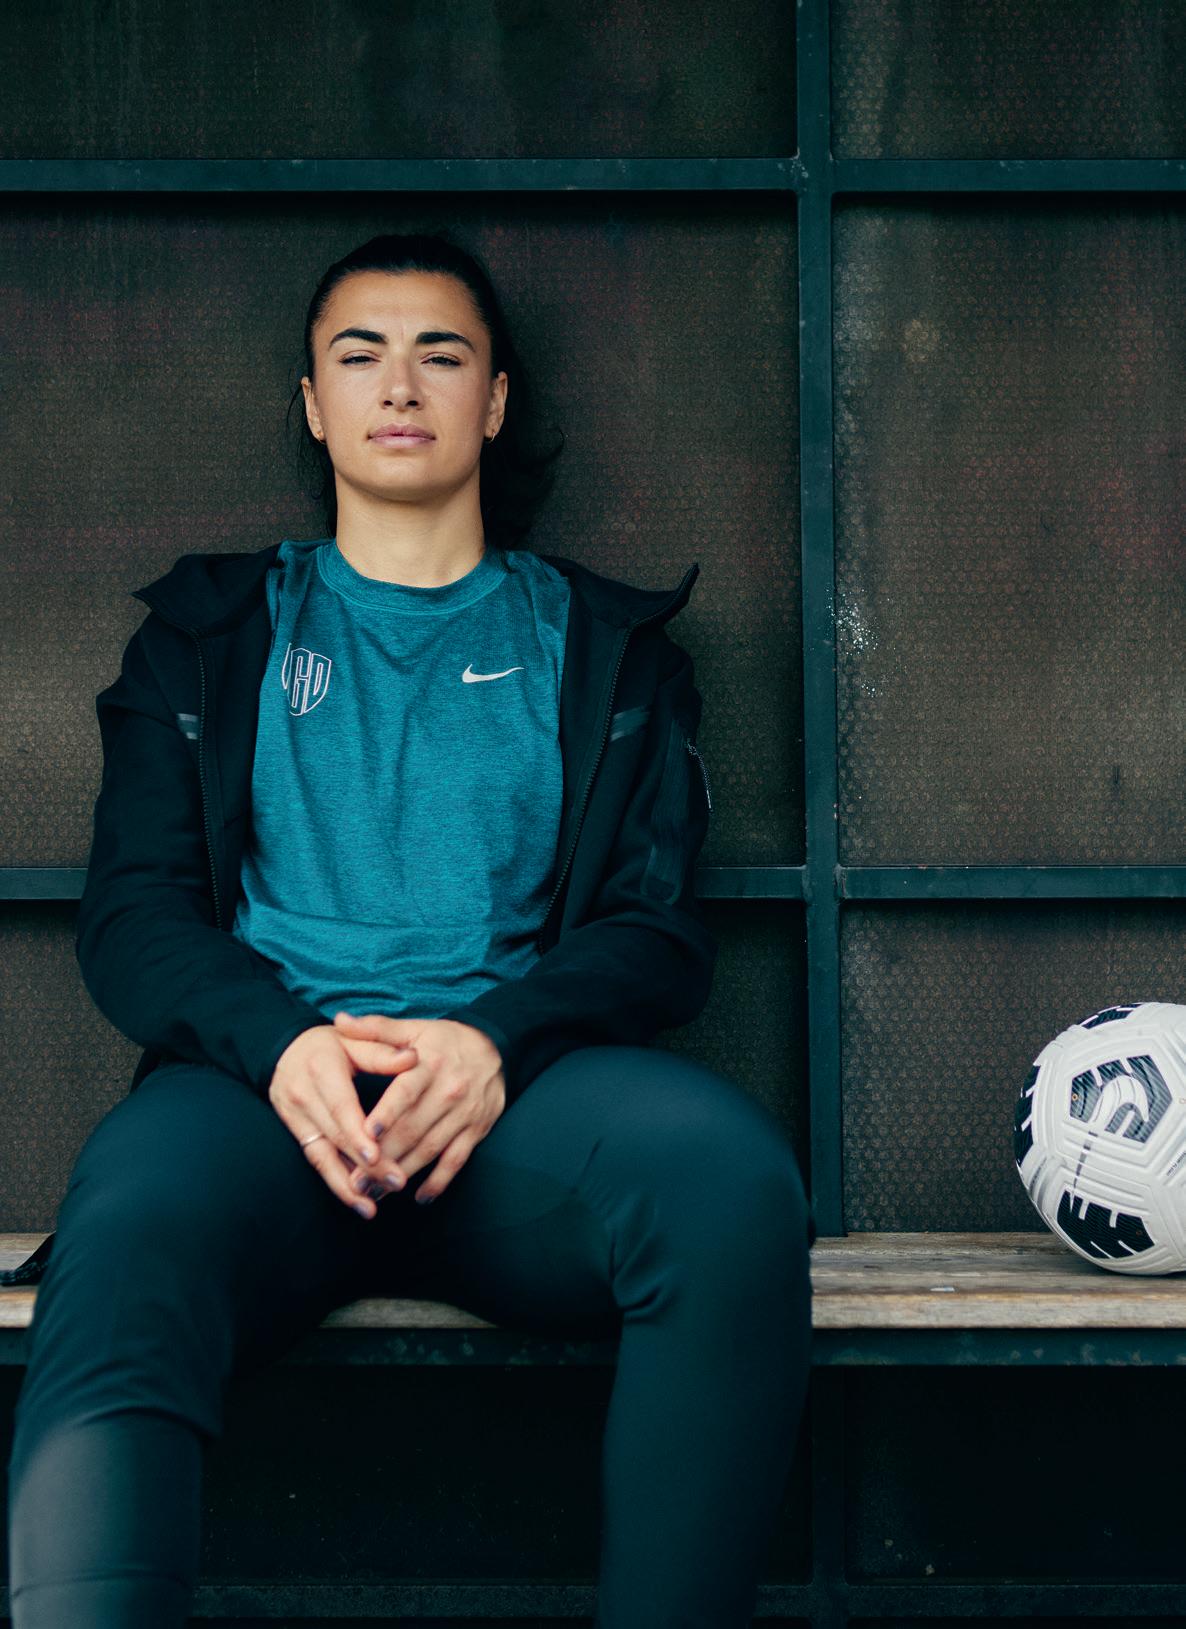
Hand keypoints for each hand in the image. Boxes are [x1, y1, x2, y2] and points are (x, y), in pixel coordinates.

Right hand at [270, 1023, 420, 1218]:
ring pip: (321, 1156)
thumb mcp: (354, 1040)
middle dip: (364, 1165)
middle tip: (396, 1182)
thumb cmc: (330, 1044)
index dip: (358, 1134)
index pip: (340, 1106)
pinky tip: (355, 1199)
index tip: (377, 1156)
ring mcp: (295, 1116)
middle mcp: (303, 1095)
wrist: (284, 1048)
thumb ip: (382, 1051)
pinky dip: (335, 1180)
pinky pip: (315, 1160)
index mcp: (321, 1069)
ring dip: (346, 1184)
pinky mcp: (294, 1131)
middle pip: (336, 1137)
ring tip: (370, 1207)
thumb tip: (413, 1058)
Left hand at [331, 1012, 506, 1204]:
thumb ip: (375, 1029)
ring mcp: (464, 1114)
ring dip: (403, 1173)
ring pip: (430, 1149)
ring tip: (376, 1192)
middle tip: (356, 1179)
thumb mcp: (414, 1027)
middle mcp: (448, 1091)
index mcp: (428, 1064)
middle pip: (412, 1129)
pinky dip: (439, 1181)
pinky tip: (420, 1197)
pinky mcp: (476, 1130)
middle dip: (383, 1157)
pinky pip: (457, 1160)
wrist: (497, 1048)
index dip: (386, 1114)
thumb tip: (339, 1021)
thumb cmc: (446, 1040)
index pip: (405, 1092)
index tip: (364, 1133)